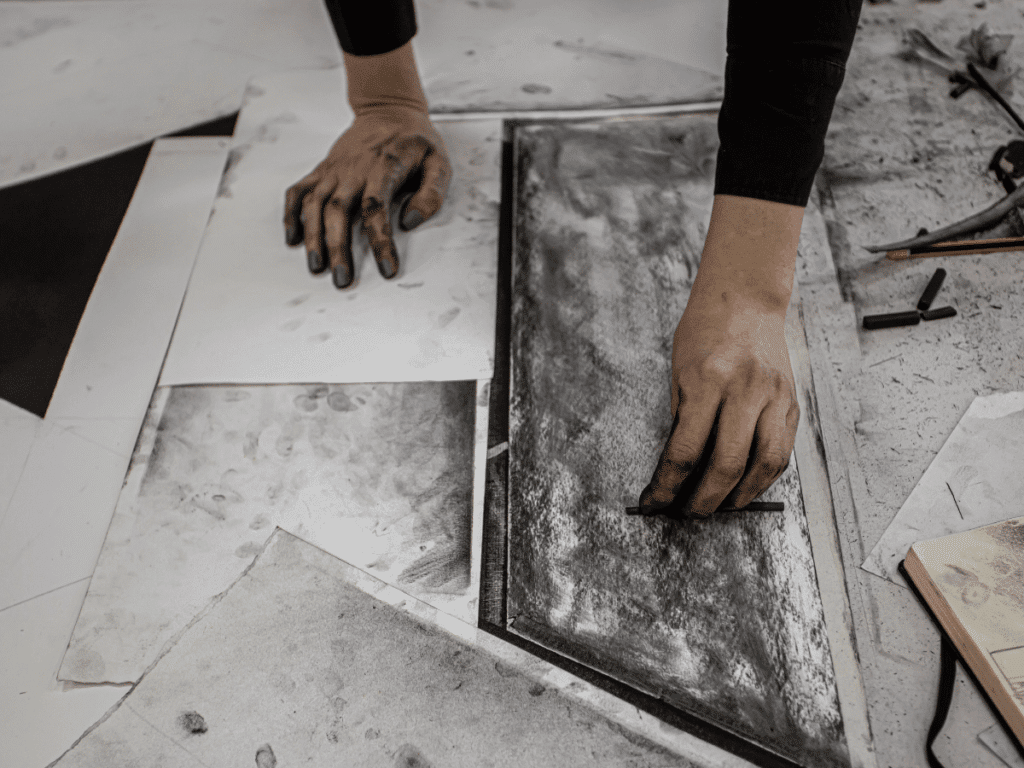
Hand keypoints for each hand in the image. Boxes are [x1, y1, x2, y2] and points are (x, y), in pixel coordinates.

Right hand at [283, 106, 450, 287]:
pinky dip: (292, 215)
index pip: (377, 209)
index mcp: (384, 168)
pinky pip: (299, 192)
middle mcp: (354, 170)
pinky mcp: (322, 170)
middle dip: (338, 248)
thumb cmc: (416, 141)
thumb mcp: (439, 162)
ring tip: (317, 268)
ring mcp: (334, 170)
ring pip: (315, 205)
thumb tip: (410, 222)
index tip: (387, 270)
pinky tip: (293, 239)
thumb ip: (431, 192)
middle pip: (339, 212)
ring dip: (314, 238)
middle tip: (342, 279)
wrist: (388, 109)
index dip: (381, 242)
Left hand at [636, 195, 802, 518]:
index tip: (656, 501)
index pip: (685, 451)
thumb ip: (682, 419)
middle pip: (727, 464)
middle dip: (705, 499)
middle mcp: (745, 390)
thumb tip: (677, 470)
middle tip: (691, 512)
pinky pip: (782, 450)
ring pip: (764, 464)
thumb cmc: (704, 332)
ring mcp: (774, 396)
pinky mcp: (791, 402)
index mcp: (707, 381)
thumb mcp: (679, 372)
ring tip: (723, 507)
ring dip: (742, 495)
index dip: (668, 485)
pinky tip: (748, 485)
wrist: (745, 299)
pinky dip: (765, 475)